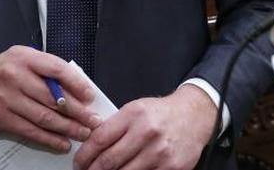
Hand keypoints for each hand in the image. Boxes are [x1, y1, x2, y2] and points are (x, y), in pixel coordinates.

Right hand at [0, 46, 100, 151]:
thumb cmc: (6, 71)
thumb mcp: (25, 59)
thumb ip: (48, 70)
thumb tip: (79, 91)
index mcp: (23, 57)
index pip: (56, 68)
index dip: (76, 84)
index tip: (90, 97)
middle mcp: (13, 76)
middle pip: (52, 97)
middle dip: (78, 112)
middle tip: (94, 122)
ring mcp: (5, 98)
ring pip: (44, 117)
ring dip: (67, 128)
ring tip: (83, 133)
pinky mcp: (0, 118)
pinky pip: (31, 131)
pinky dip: (50, 139)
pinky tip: (63, 142)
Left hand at [73, 85, 212, 169]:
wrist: (195, 115)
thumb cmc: (161, 113)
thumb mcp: (135, 109)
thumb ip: (114, 126)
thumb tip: (90, 147)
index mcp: (134, 114)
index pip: (99, 139)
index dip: (84, 156)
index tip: (78, 164)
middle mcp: (147, 133)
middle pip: (109, 161)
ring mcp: (160, 153)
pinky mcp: (172, 168)